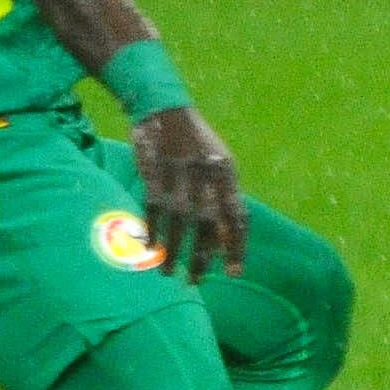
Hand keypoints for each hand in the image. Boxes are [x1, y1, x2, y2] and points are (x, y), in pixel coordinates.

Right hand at [131, 105, 247, 278]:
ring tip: (169, 273)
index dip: (236, 247)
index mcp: (227, 174)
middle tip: (195, 281)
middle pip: (208, 225)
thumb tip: (228, 237)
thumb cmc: (197, 143)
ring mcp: (180, 174)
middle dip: (201, 257)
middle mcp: (207, 176)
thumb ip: (225, 197)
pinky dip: (152, 230)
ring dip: (173, 250)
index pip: (238, 217)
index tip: (233, 273)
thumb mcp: (220, 164)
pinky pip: (154, 208)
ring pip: (178, 221)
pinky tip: (151, 248)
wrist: (166, 107)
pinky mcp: (155, 171)